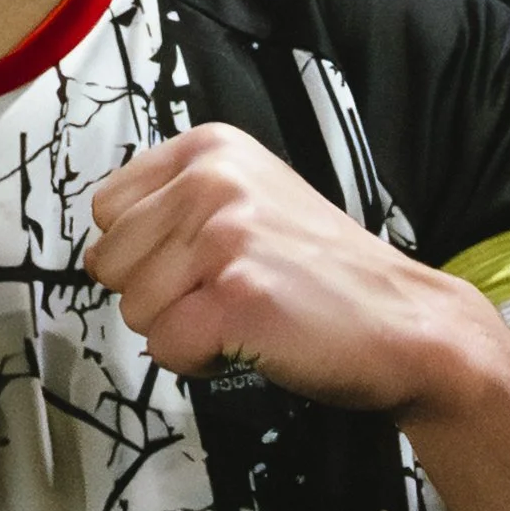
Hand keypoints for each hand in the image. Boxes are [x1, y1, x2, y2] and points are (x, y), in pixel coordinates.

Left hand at [84, 123, 484, 412]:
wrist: (407, 322)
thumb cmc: (324, 275)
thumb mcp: (249, 201)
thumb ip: (174, 206)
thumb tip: (102, 248)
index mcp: (210, 148)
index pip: (106, 208)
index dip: (144, 252)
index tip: (201, 261)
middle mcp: (212, 180)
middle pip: (110, 262)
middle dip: (158, 294)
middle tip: (228, 293)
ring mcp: (224, 236)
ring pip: (134, 310)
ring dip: (183, 330)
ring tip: (246, 315)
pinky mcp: (234, 296)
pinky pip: (166, 348)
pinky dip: (201, 362)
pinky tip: (252, 341)